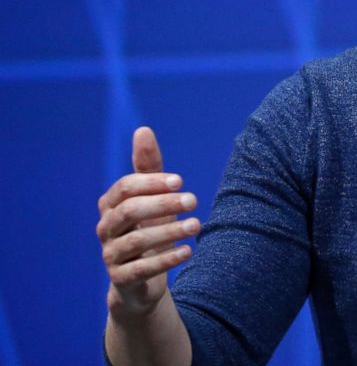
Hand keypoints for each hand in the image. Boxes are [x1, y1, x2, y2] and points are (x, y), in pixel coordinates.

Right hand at [96, 127, 200, 319]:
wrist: (140, 280)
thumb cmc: (147, 228)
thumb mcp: (152, 198)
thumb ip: (148, 168)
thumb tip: (143, 130)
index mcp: (111, 205)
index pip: (125, 188)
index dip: (152, 183)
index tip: (181, 181)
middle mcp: (106, 229)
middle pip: (129, 211)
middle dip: (163, 204)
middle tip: (193, 200)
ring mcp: (111, 255)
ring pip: (135, 241)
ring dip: (169, 231)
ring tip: (197, 225)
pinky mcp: (121, 280)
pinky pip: (141, 269)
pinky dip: (166, 259)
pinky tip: (188, 251)